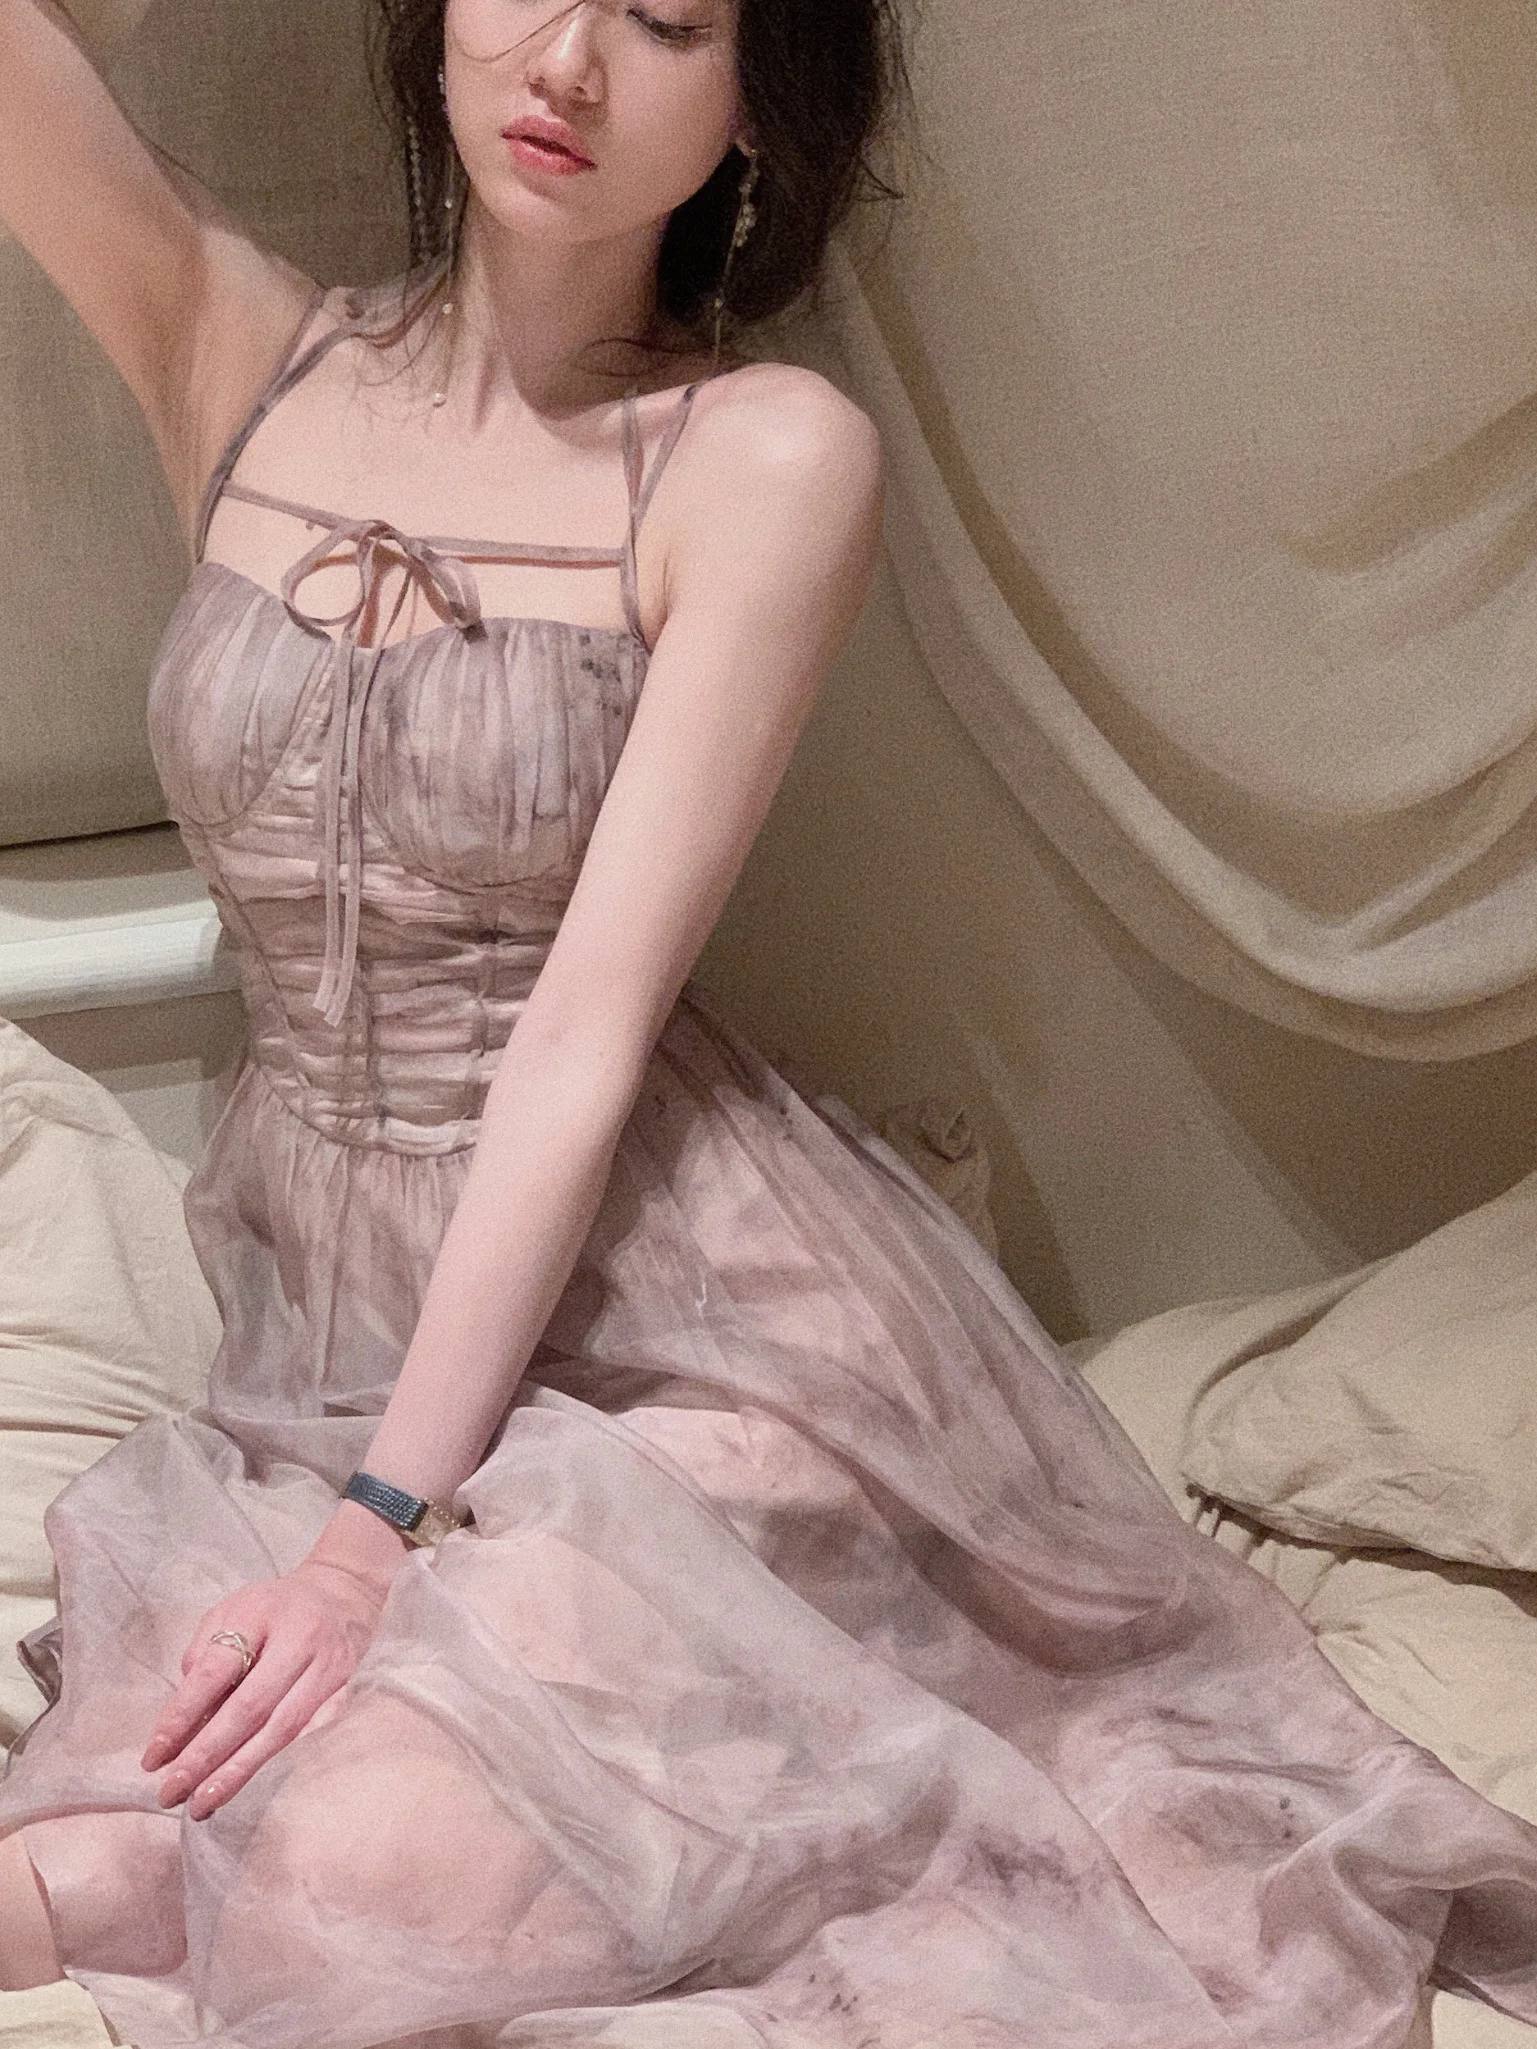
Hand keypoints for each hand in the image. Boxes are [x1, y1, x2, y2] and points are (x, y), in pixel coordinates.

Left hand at [142, 1521, 402, 1819]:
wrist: (342, 1593)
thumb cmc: (273, 1608)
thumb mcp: (231, 1611)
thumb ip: (203, 1655)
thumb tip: (181, 1719)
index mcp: (260, 1613)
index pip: (215, 1671)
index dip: (181, 1717)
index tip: (153, 1758)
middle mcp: (298, 1639)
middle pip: (249, 1708)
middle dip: (206, 1756)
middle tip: (171, 1792)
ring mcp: (327, 1667)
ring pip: (280, 1730)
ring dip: (238, 1772)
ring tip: (202, 1804)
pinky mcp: (343, 1691)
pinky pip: (305, 1737)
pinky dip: (273, 1764)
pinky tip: (244, 1786)